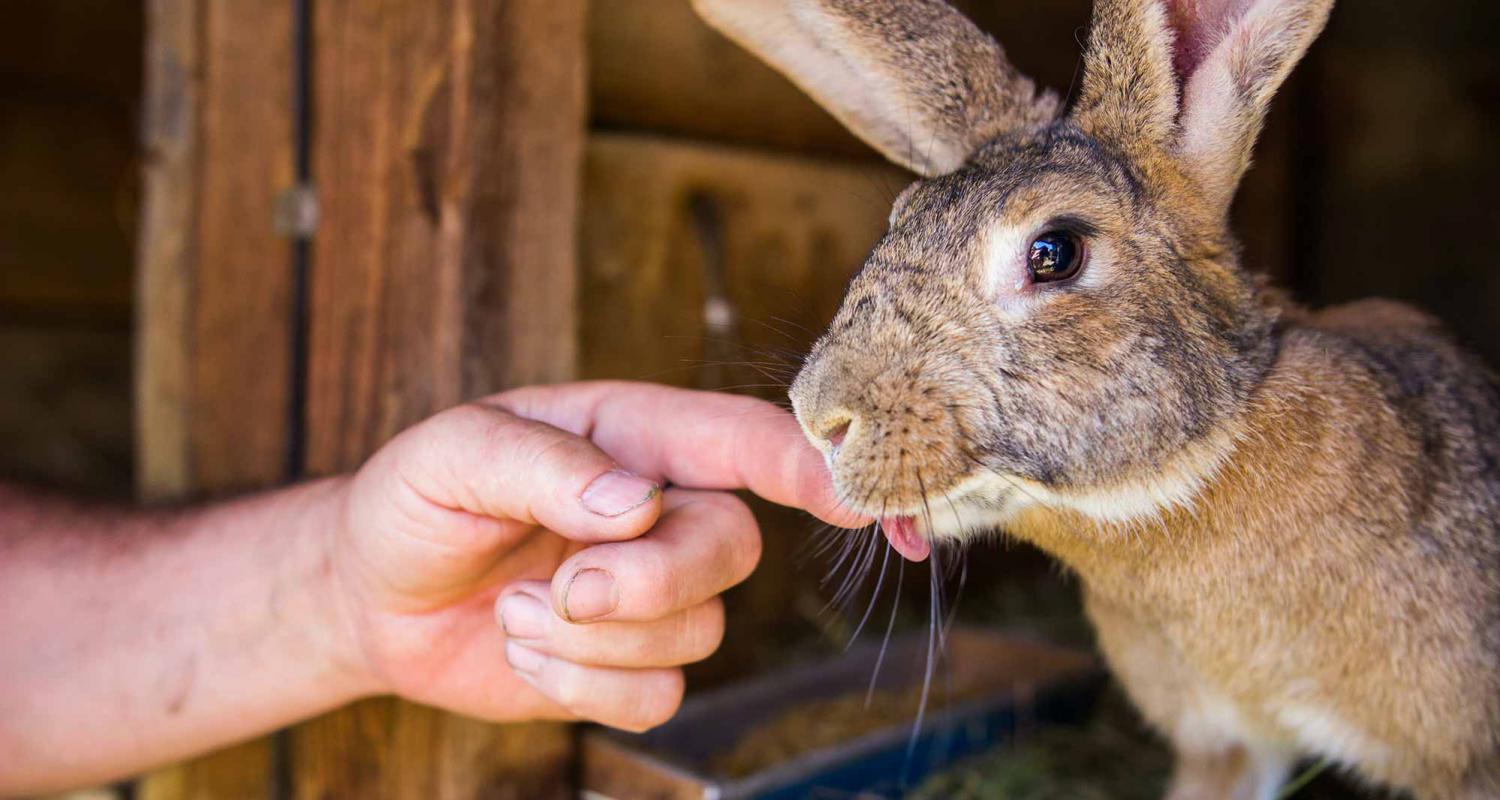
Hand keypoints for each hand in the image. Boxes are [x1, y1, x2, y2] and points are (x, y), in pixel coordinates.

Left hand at [328, 382, 860, 730]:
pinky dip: (581, 687)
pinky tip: (525, 649)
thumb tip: (636, 504)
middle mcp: (661, 510)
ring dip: (587, 638)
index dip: (811, 463)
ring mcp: (652, 592)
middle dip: (651, 581)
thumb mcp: (452, 455)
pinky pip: (658, 695)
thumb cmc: (414, 501)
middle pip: (731, 547)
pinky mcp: (629, 665)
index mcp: (632, 436)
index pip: (742, 439)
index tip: (858, 495)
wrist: (372, 596)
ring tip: (515, 607)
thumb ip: (542, 464)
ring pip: (696, 631)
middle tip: (565, 588)